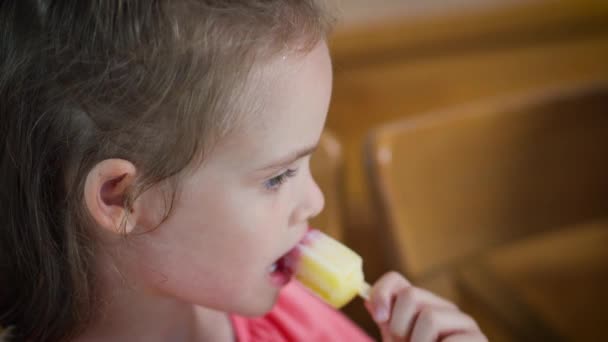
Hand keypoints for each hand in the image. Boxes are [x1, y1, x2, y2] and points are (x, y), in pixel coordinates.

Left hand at [365, 272, 486, 341]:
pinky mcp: (478, 339)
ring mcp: (463, 323)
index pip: (396, 281)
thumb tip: (368, 300)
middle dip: (400, 326)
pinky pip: (450, 340)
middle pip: (411, 295)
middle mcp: (443, 308)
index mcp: (422, 306)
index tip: (379, 318)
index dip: (382, 293)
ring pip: (430, 318)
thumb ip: (387, 324)